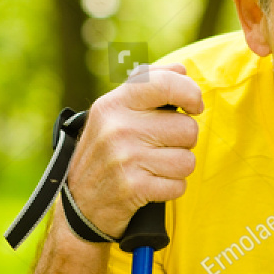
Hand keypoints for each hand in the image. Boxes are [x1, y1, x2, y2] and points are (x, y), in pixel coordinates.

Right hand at [64, 63, 203, 240]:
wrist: (78, 204)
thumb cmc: (104, 152)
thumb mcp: (114, 112)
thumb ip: (147, 84)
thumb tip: (182, 69)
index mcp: (114, 103)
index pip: (164, 84)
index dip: (190, 93)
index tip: (194, 106)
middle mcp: (118, 128)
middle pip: (187, 128)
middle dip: (183, 141)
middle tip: (162, 147)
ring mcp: (125, 158)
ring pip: (187, 160)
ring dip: (178, 167)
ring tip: (155, 167)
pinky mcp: (133, 188)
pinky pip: (179, 185)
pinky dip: (171, 188)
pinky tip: (151, 185)